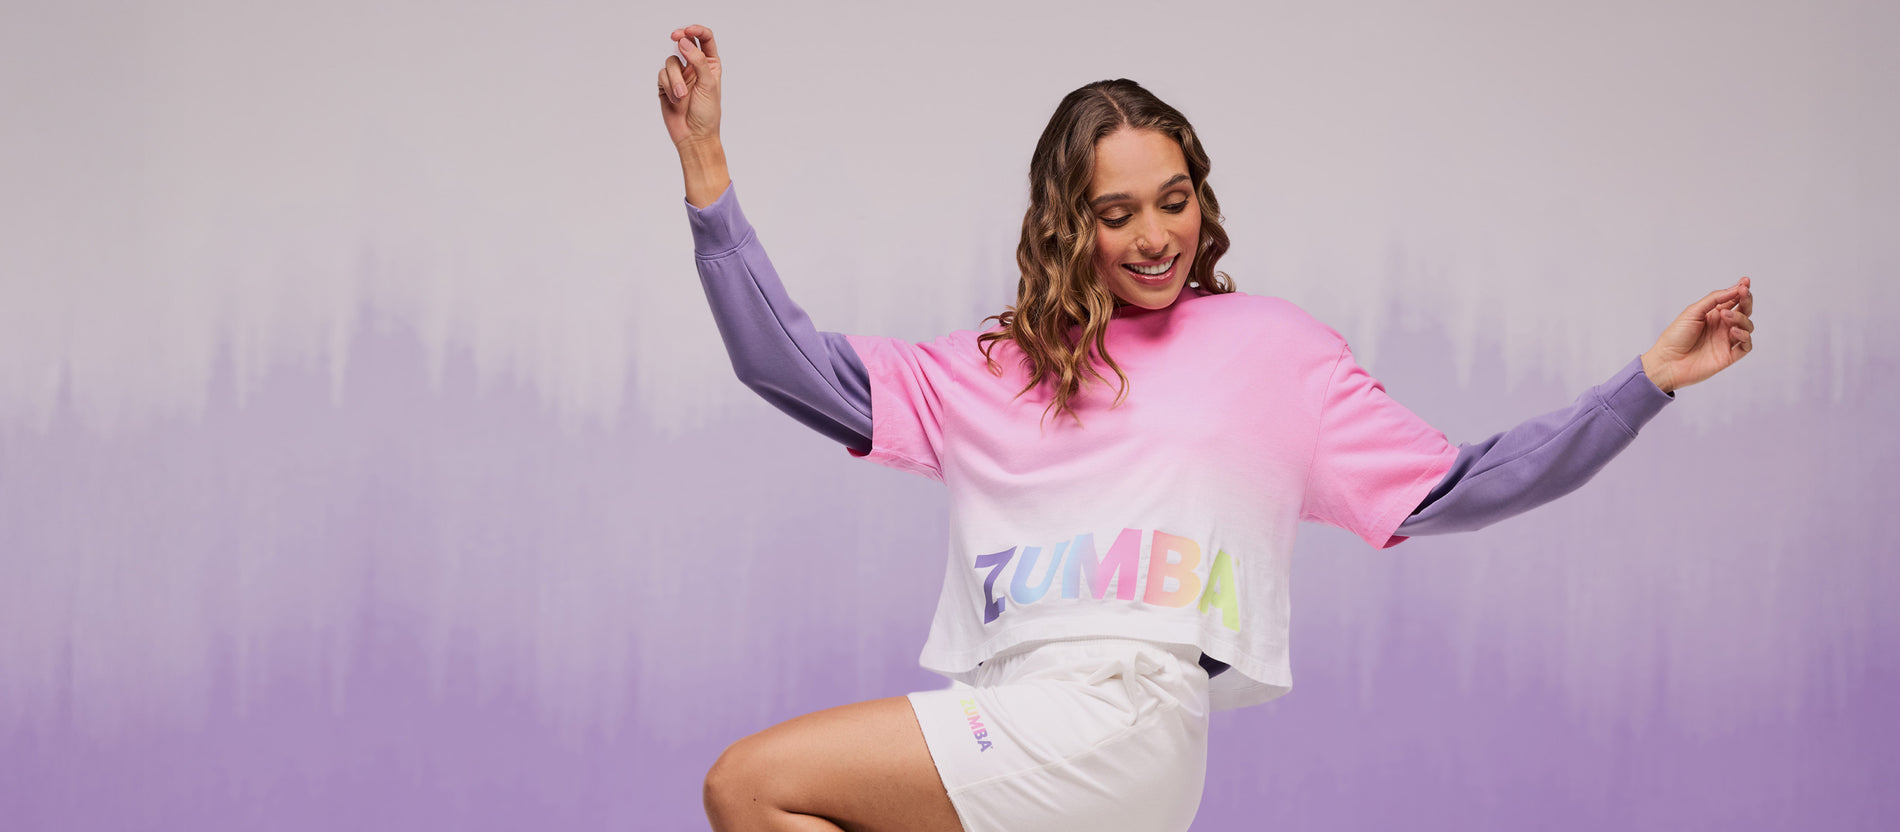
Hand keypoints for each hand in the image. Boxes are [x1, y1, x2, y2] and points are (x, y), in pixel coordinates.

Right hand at [658, 24, 721, 150]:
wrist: (694, 135)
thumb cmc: (707, 113)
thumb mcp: (708, 84)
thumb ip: (698, 61)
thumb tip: (684, 42)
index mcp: (710, 65)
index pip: (705, 40)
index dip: (697, 31)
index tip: (688, 31)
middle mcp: (694, 67)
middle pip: (685, 43)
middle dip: (680, 37)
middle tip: (676, 36)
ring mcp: (679, 76)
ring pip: (671, 61)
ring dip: (675, 79)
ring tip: (681, 96)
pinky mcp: (666, 85)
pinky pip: (662, 75)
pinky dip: (669, 87)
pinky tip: (676, 101)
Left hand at [1641, 277, 1754, 393]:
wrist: (1667, 362)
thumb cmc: (1675, 336)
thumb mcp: (1693, 312)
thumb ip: (1714, 299)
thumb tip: (1735, 288)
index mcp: (1713, 315)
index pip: (1733, 300)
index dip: (1741, 290)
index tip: (1745, 282)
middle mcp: (1722, 327)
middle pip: (1744, 311)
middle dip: (1747, 301)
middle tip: (1744, 293)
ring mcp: (1726, 341)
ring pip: (1747, 326)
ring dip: (1741, 318)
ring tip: (1726, 316)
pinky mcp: (1729, 356)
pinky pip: (1746, 345)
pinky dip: (1744, 336)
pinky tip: (1733, 331)